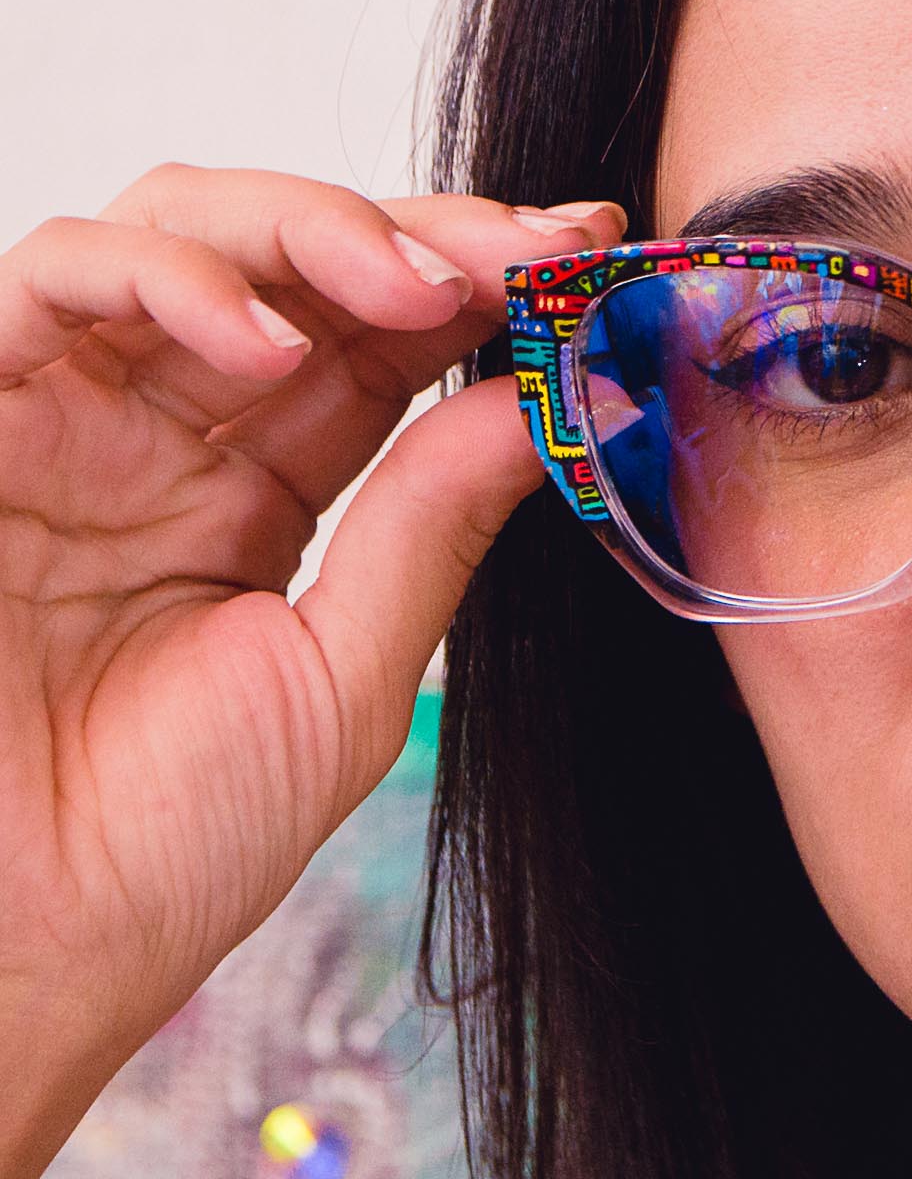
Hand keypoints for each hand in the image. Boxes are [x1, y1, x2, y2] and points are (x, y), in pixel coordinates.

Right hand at [0, 163, 619, 1178]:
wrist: (17, 952)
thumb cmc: (164, 844)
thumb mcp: (342, 675)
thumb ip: (429, 525)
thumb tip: (545, 400)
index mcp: (263, 485)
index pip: (381, 337)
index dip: (482, 282)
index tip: (588, 259)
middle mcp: (169, 428)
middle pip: (299, 257)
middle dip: (426, 235)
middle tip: (534, 252)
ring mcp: (70, 412)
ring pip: (186, 226)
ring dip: (317, 229)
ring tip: (424, 290)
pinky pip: (57, 276)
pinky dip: (174, 279)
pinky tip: (271, 344)